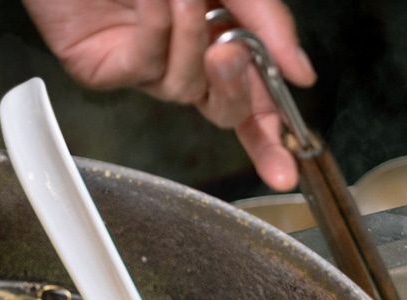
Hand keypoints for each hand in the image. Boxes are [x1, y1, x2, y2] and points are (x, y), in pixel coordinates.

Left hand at [22, 0, 315, 190]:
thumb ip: (269, 22)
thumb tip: (302, 74)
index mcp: (219, 40)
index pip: (254, 102)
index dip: (270, 138)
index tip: (288, 170)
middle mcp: (183, 61)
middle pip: (223, 110)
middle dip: (236, 89)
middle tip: (231, 53)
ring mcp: (144, 68)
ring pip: (184, 87)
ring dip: (191, 38)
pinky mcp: (104, 67)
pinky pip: (144, 63)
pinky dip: (158, 28)